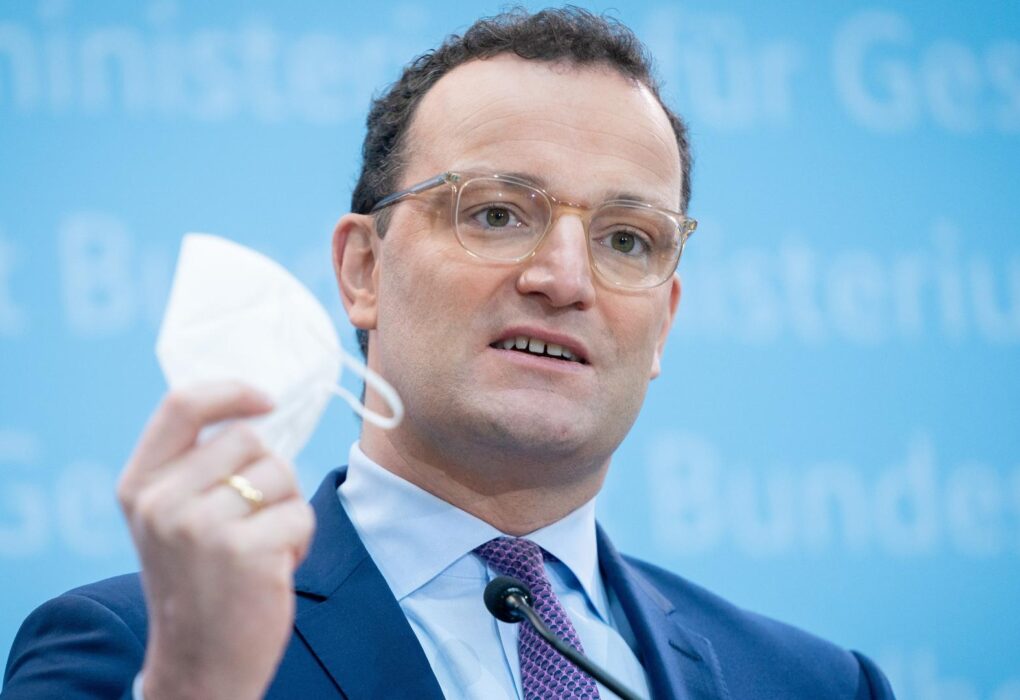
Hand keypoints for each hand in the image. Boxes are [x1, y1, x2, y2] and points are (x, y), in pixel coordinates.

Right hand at [117, 382, 314, 699]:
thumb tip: (257, 412)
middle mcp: (163, 502)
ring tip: (262, 547)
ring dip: (287, 509)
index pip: (182, 406)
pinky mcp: (245, 552)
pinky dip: (300, 540)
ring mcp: (201, 527)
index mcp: (140, 486)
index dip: (231, 392)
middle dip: (270, 473)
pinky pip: (300, 514)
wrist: (198, 665)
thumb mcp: (171, 520)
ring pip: (281, 474)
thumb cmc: (198, 583)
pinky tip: (275, 569)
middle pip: (250, 439)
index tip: (266, 401)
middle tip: (255, 519)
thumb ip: (196, 468)